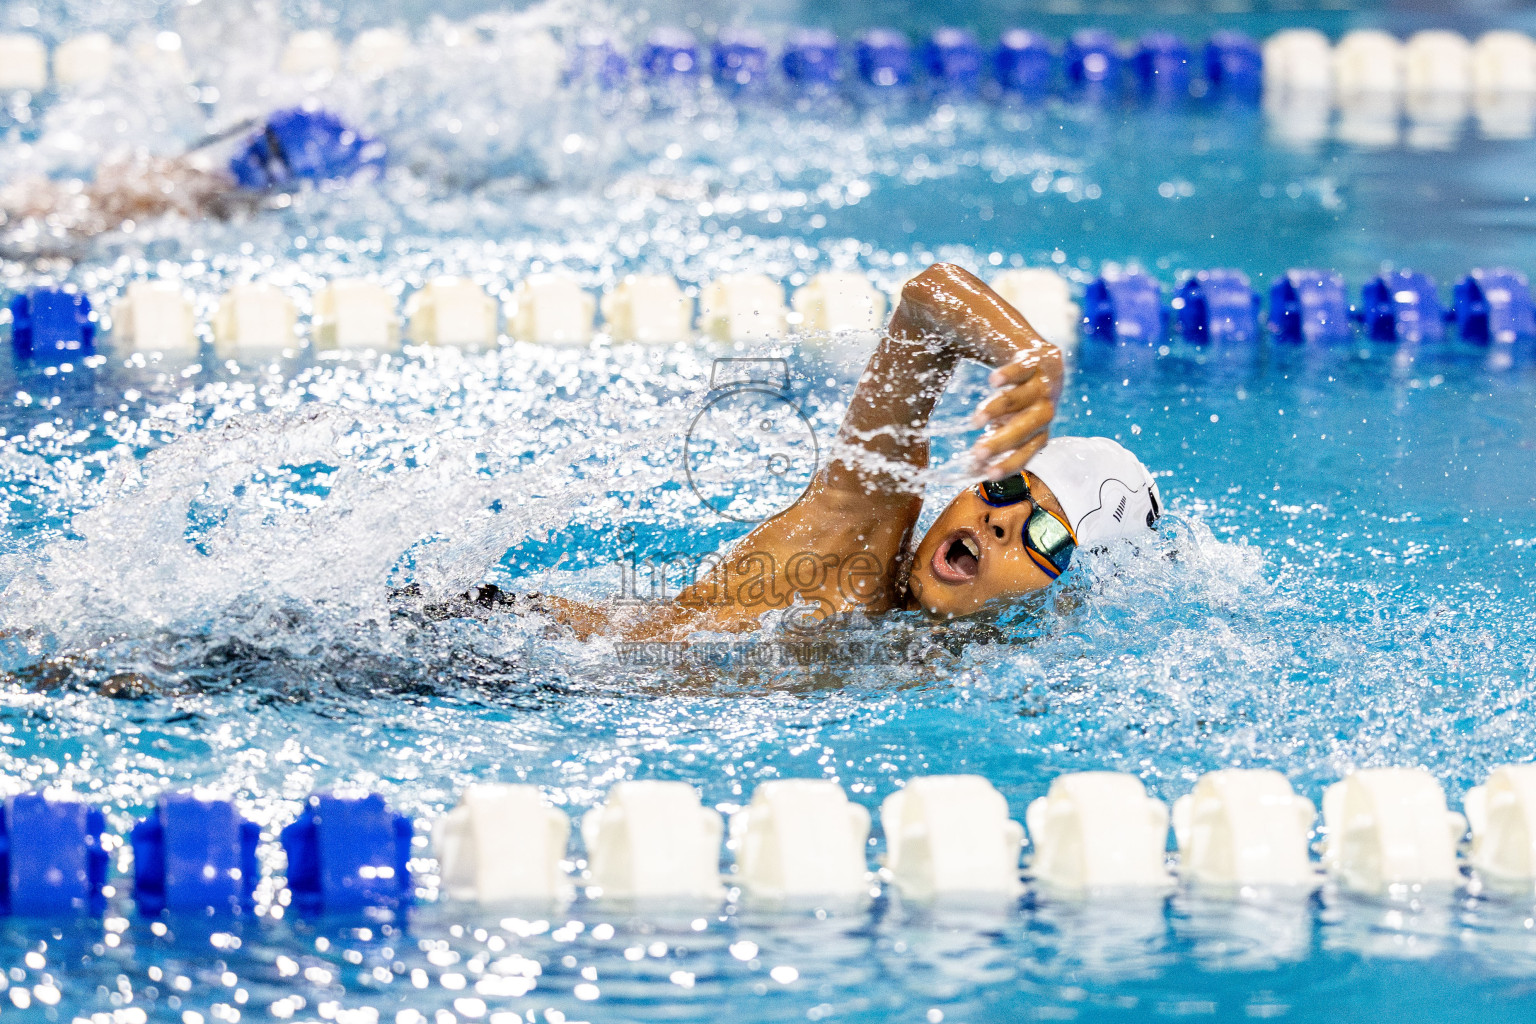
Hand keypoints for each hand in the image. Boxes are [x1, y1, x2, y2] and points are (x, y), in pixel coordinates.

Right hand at [967, 342, 1062, 479]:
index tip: (989, 475)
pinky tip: (993, 381)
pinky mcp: (1035, 357)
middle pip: (1027, 427)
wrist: (1034, 354)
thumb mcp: (1004, 420)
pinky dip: (1010, 374)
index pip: (1028, 451)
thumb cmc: (1013, 395)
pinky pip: (1024, 367)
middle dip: (1003, 442)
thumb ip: (988, 440)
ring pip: (1022, 398)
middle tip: (977, 453)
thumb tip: (970, 470)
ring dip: (1000, 410)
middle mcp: (1044, 408)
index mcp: (1038, 428)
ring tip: (976, 420)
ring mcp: (1041, 382)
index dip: (1010, 463)